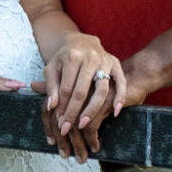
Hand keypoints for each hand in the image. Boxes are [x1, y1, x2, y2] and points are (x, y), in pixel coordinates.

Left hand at [29, 36, 124, 160]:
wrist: (84, 42)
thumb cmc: (65, 59)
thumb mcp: (52, 68)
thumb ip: (50, 86)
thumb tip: (51, 105)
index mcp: (72, 57)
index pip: (66, 88)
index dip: (62, 107)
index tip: (59, 123)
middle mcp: (90, 57)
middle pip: (82, 91)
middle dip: (74, 112)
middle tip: (67, 129)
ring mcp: (105, 61)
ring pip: (101, 90)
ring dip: (92, 110)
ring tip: (84, 125)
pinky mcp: (116, 64)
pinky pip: (121, 83)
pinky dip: (119, 98)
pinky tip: (115, 113)